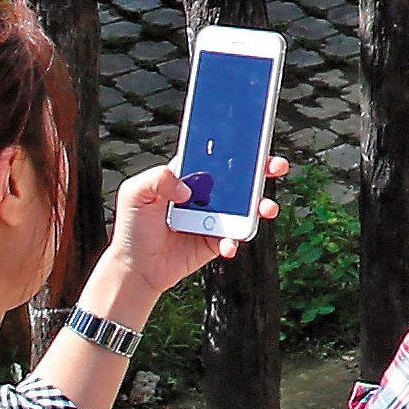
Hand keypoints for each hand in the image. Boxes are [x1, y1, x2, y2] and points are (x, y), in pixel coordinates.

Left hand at [91, 154, 288, 313]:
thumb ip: (157, 179)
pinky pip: (235, 236)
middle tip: (275, 165)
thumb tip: (187, 187)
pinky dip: (236, 239)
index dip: (235, 148)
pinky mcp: (217, 239)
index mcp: (188, 176)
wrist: (136, 267)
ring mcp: (214, 217)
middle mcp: (206, 195)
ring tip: (266, 208)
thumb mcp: (135, 193)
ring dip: (261, 205)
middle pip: (239, 178)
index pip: (216, 157)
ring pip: (246, 206)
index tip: (254, 141)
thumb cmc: (132, 227)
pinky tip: (228, 244)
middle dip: (262, 169)